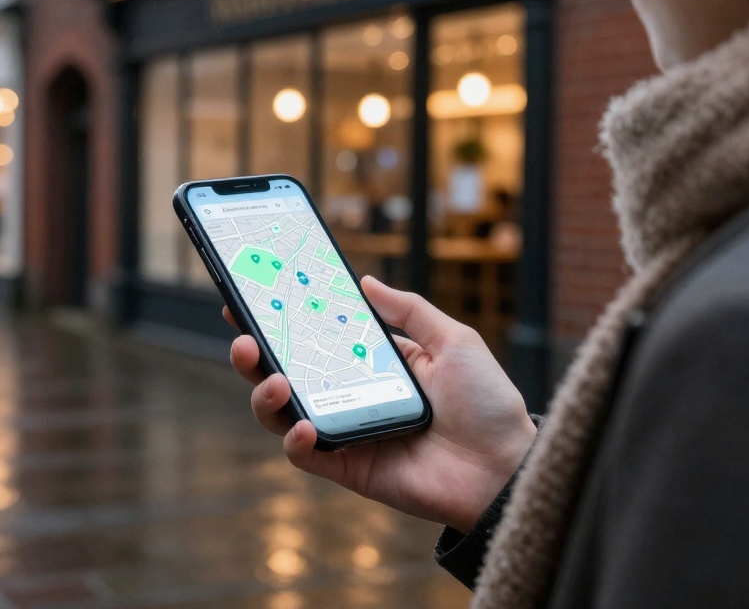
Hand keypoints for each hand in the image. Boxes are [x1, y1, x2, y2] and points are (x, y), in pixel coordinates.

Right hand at [226, 276, 536, 531]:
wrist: (506, 467)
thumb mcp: (454, 341)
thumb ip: (409, 311)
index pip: (315, 335)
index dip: (279, 318)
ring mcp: (345, 431)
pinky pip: (305, 455)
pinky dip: (295, 441)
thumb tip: (365, 281)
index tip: (251, 295)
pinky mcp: (348, 467)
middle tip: (242, 334)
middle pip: (284, 372)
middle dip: (253, 353)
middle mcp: (350, 395)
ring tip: (275, 379)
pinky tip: (305, 426)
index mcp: (372, 362)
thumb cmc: (487, 404)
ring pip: (282, 413)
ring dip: (264, 394)